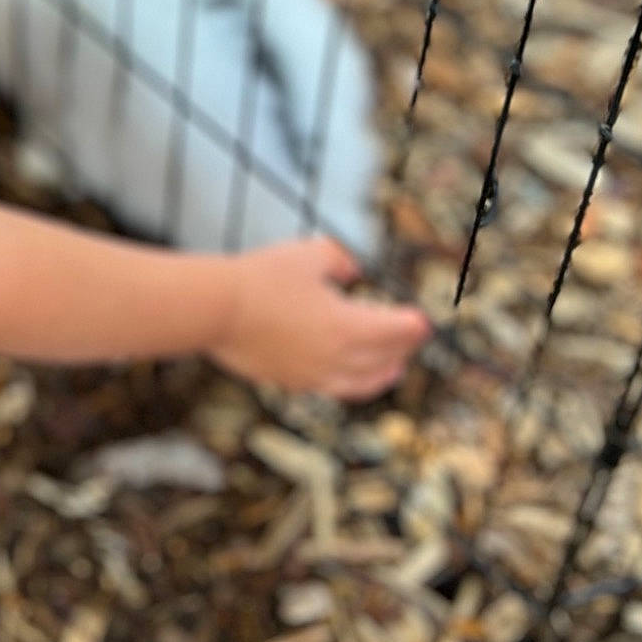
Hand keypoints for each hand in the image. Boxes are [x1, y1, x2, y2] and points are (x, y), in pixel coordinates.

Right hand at [206, 236, 432, 399]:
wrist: (216, 310)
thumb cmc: (262, 278)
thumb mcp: (311, 254)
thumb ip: (341, 259)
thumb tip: (352, 271)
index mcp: (349, 327)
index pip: (397, 332)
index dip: (415, 325)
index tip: (424, 321)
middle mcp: (337, 359)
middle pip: (386, 359)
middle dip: (403, 348)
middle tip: (413, 338)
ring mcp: (314, 376)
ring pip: (362, 383)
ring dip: (383, 374)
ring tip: (393, 369)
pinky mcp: (292, 382)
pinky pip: (334, 388)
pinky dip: (352, 382)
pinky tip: (348, 373)